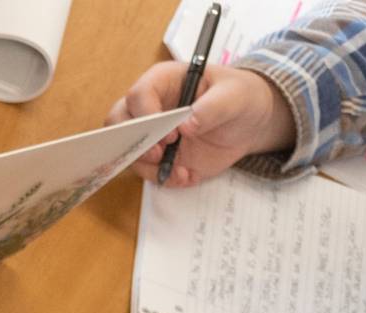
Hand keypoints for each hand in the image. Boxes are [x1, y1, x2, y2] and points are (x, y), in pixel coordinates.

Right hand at [107, 61, 293, 186]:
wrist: (248, 122)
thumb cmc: (239, 97)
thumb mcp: (234, 96)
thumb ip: (212, 107)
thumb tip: (187, 124)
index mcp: (163, 81)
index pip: (139, 95)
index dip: (148, 115)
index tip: (171, 133)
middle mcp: (150, 106)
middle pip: (118, 122)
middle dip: (133, 142)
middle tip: (159, 155)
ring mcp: (151, 133)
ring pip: (129, 151)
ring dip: (150, 166)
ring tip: (182, 171)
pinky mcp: (159, 156)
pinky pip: (147, 170)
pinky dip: (164, 178)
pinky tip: (187, 176)